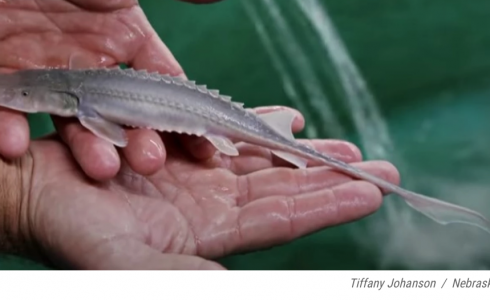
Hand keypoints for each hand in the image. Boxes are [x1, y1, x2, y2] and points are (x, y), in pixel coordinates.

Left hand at [0, 0, 226, 181]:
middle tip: (150, 162)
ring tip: (100, 169)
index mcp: (122, 35)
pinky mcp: (2, 75)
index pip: (161, 84)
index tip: (206, 149)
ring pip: (69, 121)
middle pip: (119, 112)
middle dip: (137, 141)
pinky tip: (14, 144)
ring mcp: (44, 70)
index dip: (184, 116)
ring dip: (84, 148)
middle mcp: (88, 60)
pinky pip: (7, 111)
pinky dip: (9, 129)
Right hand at [1, 113, 398, 268]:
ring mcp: (197, 175)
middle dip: (328, 178)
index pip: (282, 219)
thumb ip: (188, 278)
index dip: (327, 206)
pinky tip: (286, 119)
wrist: (39, 195)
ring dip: (302, 152)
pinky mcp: (180, 150)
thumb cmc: (78, 235)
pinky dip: (257, 125)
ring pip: (263, 162)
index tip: (370, 191)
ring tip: (340, 146)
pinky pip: (229, 135)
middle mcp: (211, 205)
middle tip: (376, 166)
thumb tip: (233, 286)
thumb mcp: (135, 268)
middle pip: (283, 189)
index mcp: (209, 235)